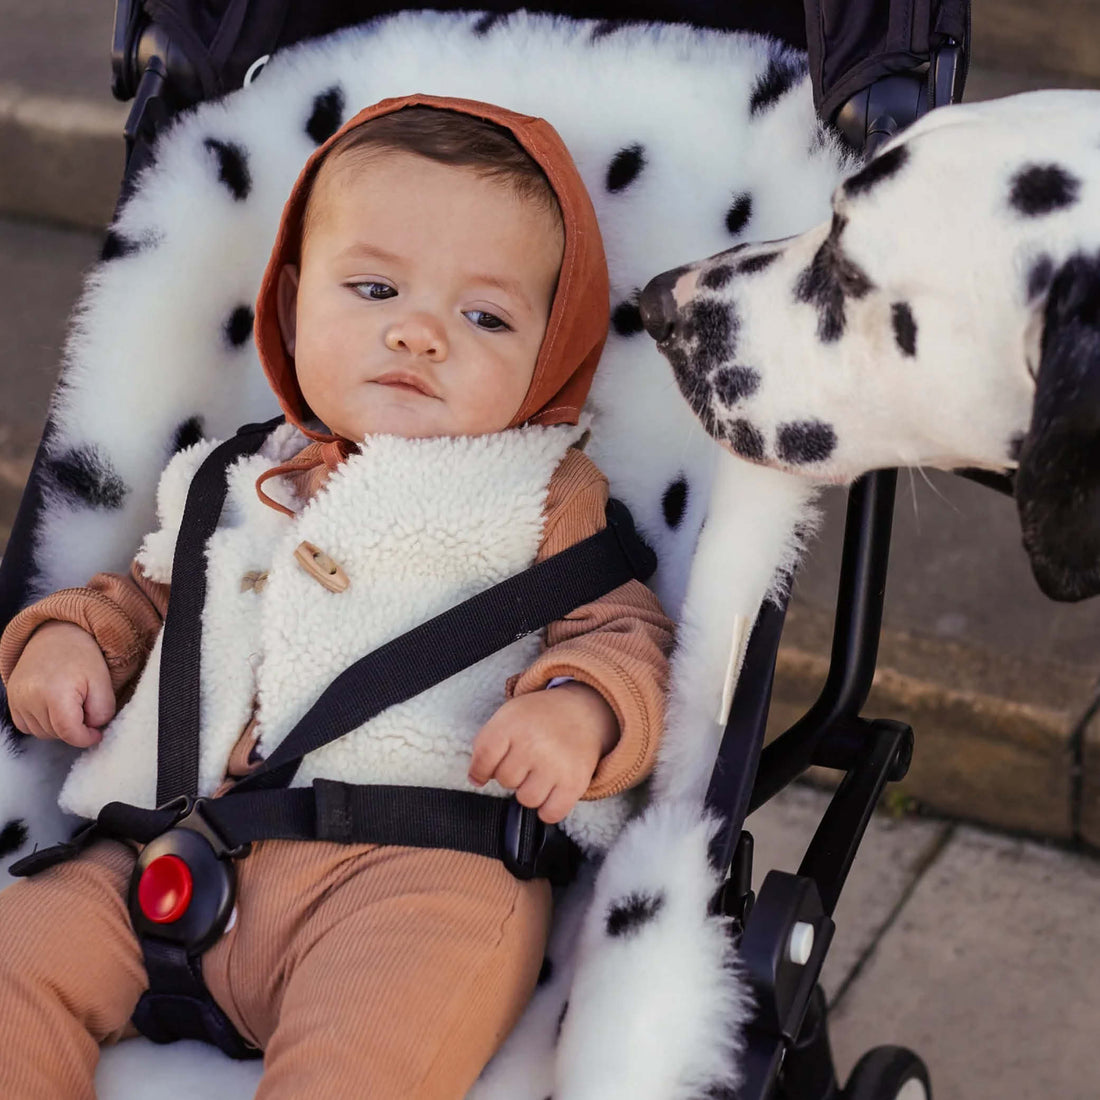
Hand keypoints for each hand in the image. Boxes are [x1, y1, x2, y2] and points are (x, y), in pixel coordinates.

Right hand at [7, 622, 115, 747]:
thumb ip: (102, 711)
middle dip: (75, 729)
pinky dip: (44, 723)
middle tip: (86, 709)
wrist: (57, 635)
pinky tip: (55, 706)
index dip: (85, 738)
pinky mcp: (11, 700)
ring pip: (42, 732)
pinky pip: (28, 726)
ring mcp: (17, 699)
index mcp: (55, 692)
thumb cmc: (83, 657)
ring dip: (60, 727)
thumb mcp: (104, 681)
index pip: (68, 731)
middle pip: (56, 734)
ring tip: (71, 703)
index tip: (97, 734)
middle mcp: (30, 697)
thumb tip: (92, 730)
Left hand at [468, 682, 618, 823]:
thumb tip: (476, 779)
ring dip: (530, 791)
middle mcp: (534, 744)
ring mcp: (555, 764)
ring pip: (526, 799)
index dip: (479, 770)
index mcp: (513, 723)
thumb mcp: (509, 715)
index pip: (483, 758)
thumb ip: (487, 743)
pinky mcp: (575, 783)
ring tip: (539, 774)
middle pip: (505, 780)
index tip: (483, 773)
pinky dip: (548, 809)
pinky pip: (551, 814)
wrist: (582, 713)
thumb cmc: (539, 718)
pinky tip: (550, 791)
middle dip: (511, 774)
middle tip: (526, 760)